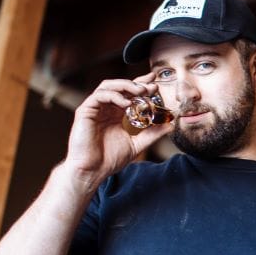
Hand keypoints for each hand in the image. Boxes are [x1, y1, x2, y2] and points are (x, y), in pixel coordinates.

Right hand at [63, 72, 171, 189]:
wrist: (92, 171)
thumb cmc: (110, 159)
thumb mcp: (137, 144)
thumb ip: (152, 133)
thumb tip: (170, 124)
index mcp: (116, 113)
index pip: (129, 93)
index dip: (142, 85)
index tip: (156, 83)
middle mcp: (106, 108)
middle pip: (120, 86)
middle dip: (137, 84)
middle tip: (151, 87)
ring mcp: (95, 108)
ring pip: (109, 86)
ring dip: (126, 85)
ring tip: (141, 91)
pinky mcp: (85, 111)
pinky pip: (99, 96)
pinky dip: (114, 96)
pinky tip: (126, 103)